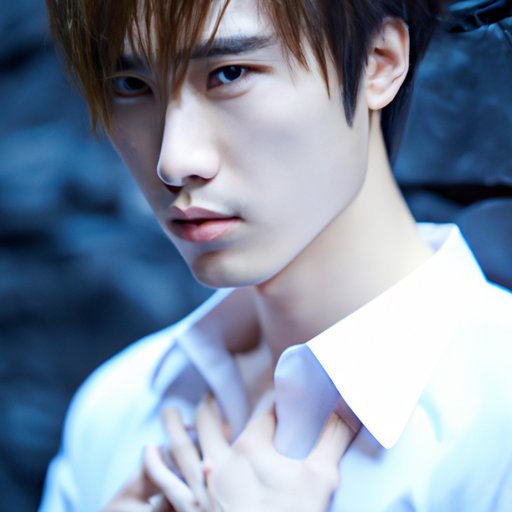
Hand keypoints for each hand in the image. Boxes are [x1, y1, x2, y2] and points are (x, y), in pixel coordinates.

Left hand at [148, 397, 354, 511]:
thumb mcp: (322, 479)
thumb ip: (334, 438)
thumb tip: (350, 408)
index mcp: (249, 451)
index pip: (261, 414)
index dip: (271, 401)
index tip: (275, 391)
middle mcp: (218, 463)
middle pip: (207, 422)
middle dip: (207, 405)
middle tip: (207, 394)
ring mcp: (201, 488)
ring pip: (180, 447)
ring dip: (174, 427)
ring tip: (168, 413)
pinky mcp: (190, 511)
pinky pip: (165, 484)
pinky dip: (155, 467)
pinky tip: (148, 454)